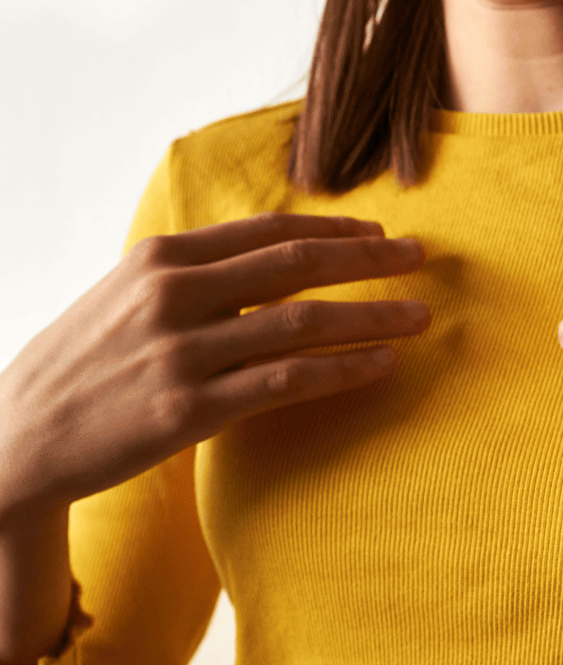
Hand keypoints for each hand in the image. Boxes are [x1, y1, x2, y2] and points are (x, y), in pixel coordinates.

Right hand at [0, 213, 428, 514]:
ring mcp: (183, 352)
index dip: (332, 229)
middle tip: (420, 256)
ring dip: (372, 315)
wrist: (21, 435)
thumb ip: (192, 277)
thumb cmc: (84, 365)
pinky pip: (288, 382)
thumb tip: (262, 264)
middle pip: (295, 265)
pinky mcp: (192, 409)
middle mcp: (174, 294)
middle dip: (367, 257)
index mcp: (160, 259)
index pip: (267, 232)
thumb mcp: (126, 298)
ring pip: (303, 323)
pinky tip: (382, 365)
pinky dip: (342, 370)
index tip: (379, 231)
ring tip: (420, 315)